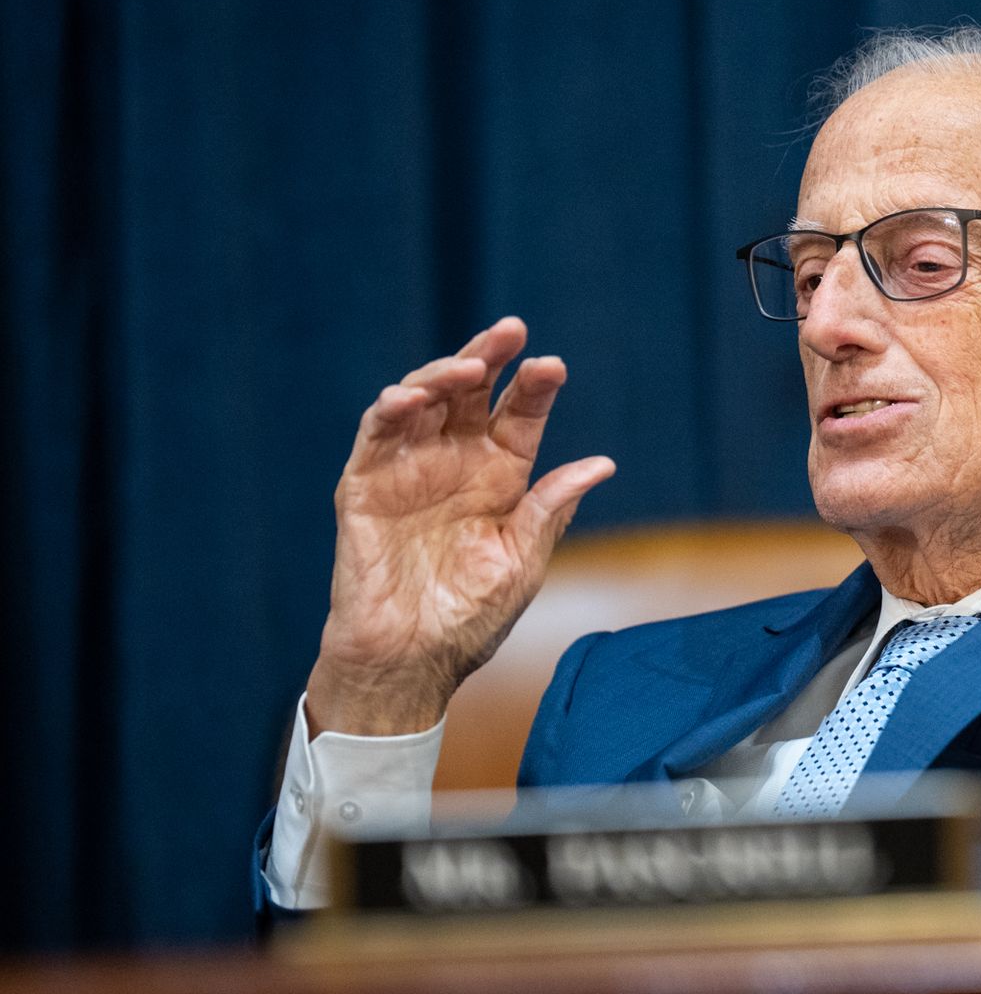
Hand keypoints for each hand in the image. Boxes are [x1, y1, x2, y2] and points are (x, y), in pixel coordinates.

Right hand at [305, 317, 615, 735]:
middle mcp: (454, 464)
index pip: (519, 418)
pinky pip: (375, 436)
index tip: (552, 367)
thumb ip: (551, 509)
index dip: (534, 390)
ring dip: (441, 375)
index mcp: (498, 478)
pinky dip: (390, 411)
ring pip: (422, 401)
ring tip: (466, 366)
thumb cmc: (469, 619)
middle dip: (488, 357)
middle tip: (510, 331)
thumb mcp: (522, 561)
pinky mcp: (364, 487)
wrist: (411, 662)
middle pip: (470, 394)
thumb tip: (602, 464)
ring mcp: (408, 471)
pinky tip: (411, 398)